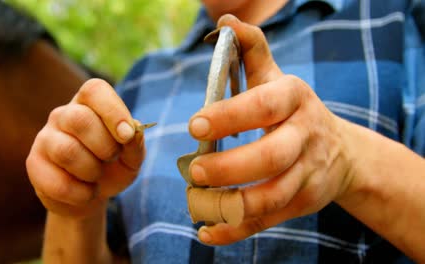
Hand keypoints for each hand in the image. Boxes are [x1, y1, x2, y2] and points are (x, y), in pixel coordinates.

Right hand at [26, 79, 144, 218]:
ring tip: (96, 176)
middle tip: (111, 158)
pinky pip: (58, 182)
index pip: (94, 90)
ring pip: (67, 151)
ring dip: (92, 171)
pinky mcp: (34, 164)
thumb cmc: (113, 167)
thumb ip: (135, 144)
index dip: (113, 111)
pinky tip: (85, 191)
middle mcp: (63, 115)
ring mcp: (45, 138)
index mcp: (89, 104)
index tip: (127, 135)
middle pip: (79, 119)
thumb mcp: (132, 157)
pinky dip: (81, 193)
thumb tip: (132, 132)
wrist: (90, 195)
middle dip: (105, 146)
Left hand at [188, 15, 353, 243]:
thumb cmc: (293, 111)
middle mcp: (304, 137)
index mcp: (294, 99)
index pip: (264, 105)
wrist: (341, 153)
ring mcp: (307, 174)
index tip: (195, 125)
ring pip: (272, 196)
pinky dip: (236, 230)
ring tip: (197, 201)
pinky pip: (268, 220)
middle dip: (230, 167)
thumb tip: (228, 22)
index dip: (230, 116)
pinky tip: (208, 231)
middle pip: (270, 157)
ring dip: (232, 204)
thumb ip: (252, 51)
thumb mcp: (278, 78)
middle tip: (193, 170)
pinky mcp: (302, 203)